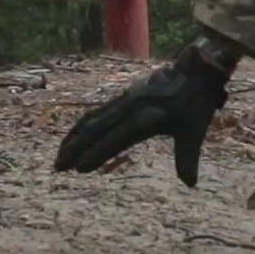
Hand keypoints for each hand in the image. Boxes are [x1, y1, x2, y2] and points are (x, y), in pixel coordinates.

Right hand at [54, 46, 228, 186]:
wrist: (196, 69)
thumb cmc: (196, 102)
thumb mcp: (194, 131)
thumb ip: (187, 158)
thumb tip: (191, 184)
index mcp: (144, 118)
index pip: (114, 140)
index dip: (95, 154)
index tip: (78, 169)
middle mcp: (130, 108)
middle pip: (95, 129)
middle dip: (74, 149)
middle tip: (58, 167)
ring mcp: (125, 100)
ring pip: (92, 119)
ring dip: (74, 137)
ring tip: (60, 155)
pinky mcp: (125, 95)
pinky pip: (98, 111)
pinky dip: (84, 125)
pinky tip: (77, 135)